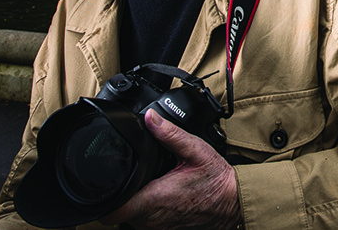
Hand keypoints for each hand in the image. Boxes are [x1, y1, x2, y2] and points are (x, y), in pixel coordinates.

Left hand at [100, 109, 241, 229]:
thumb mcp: (195, 150)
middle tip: (135, 176)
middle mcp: (154, 218)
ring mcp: (160, 227)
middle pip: (120, 211)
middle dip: (123, 194)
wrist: (234, 202)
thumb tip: (150, 118)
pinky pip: (147, 222)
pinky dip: (149, 209)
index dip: (102, 202)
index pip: (113, 211)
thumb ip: (170, 134)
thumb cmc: (216, 179)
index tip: (102, 189)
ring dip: (136, 202)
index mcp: (156, 198)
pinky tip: (161, 194)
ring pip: (133, 218)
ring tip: (150, 183)